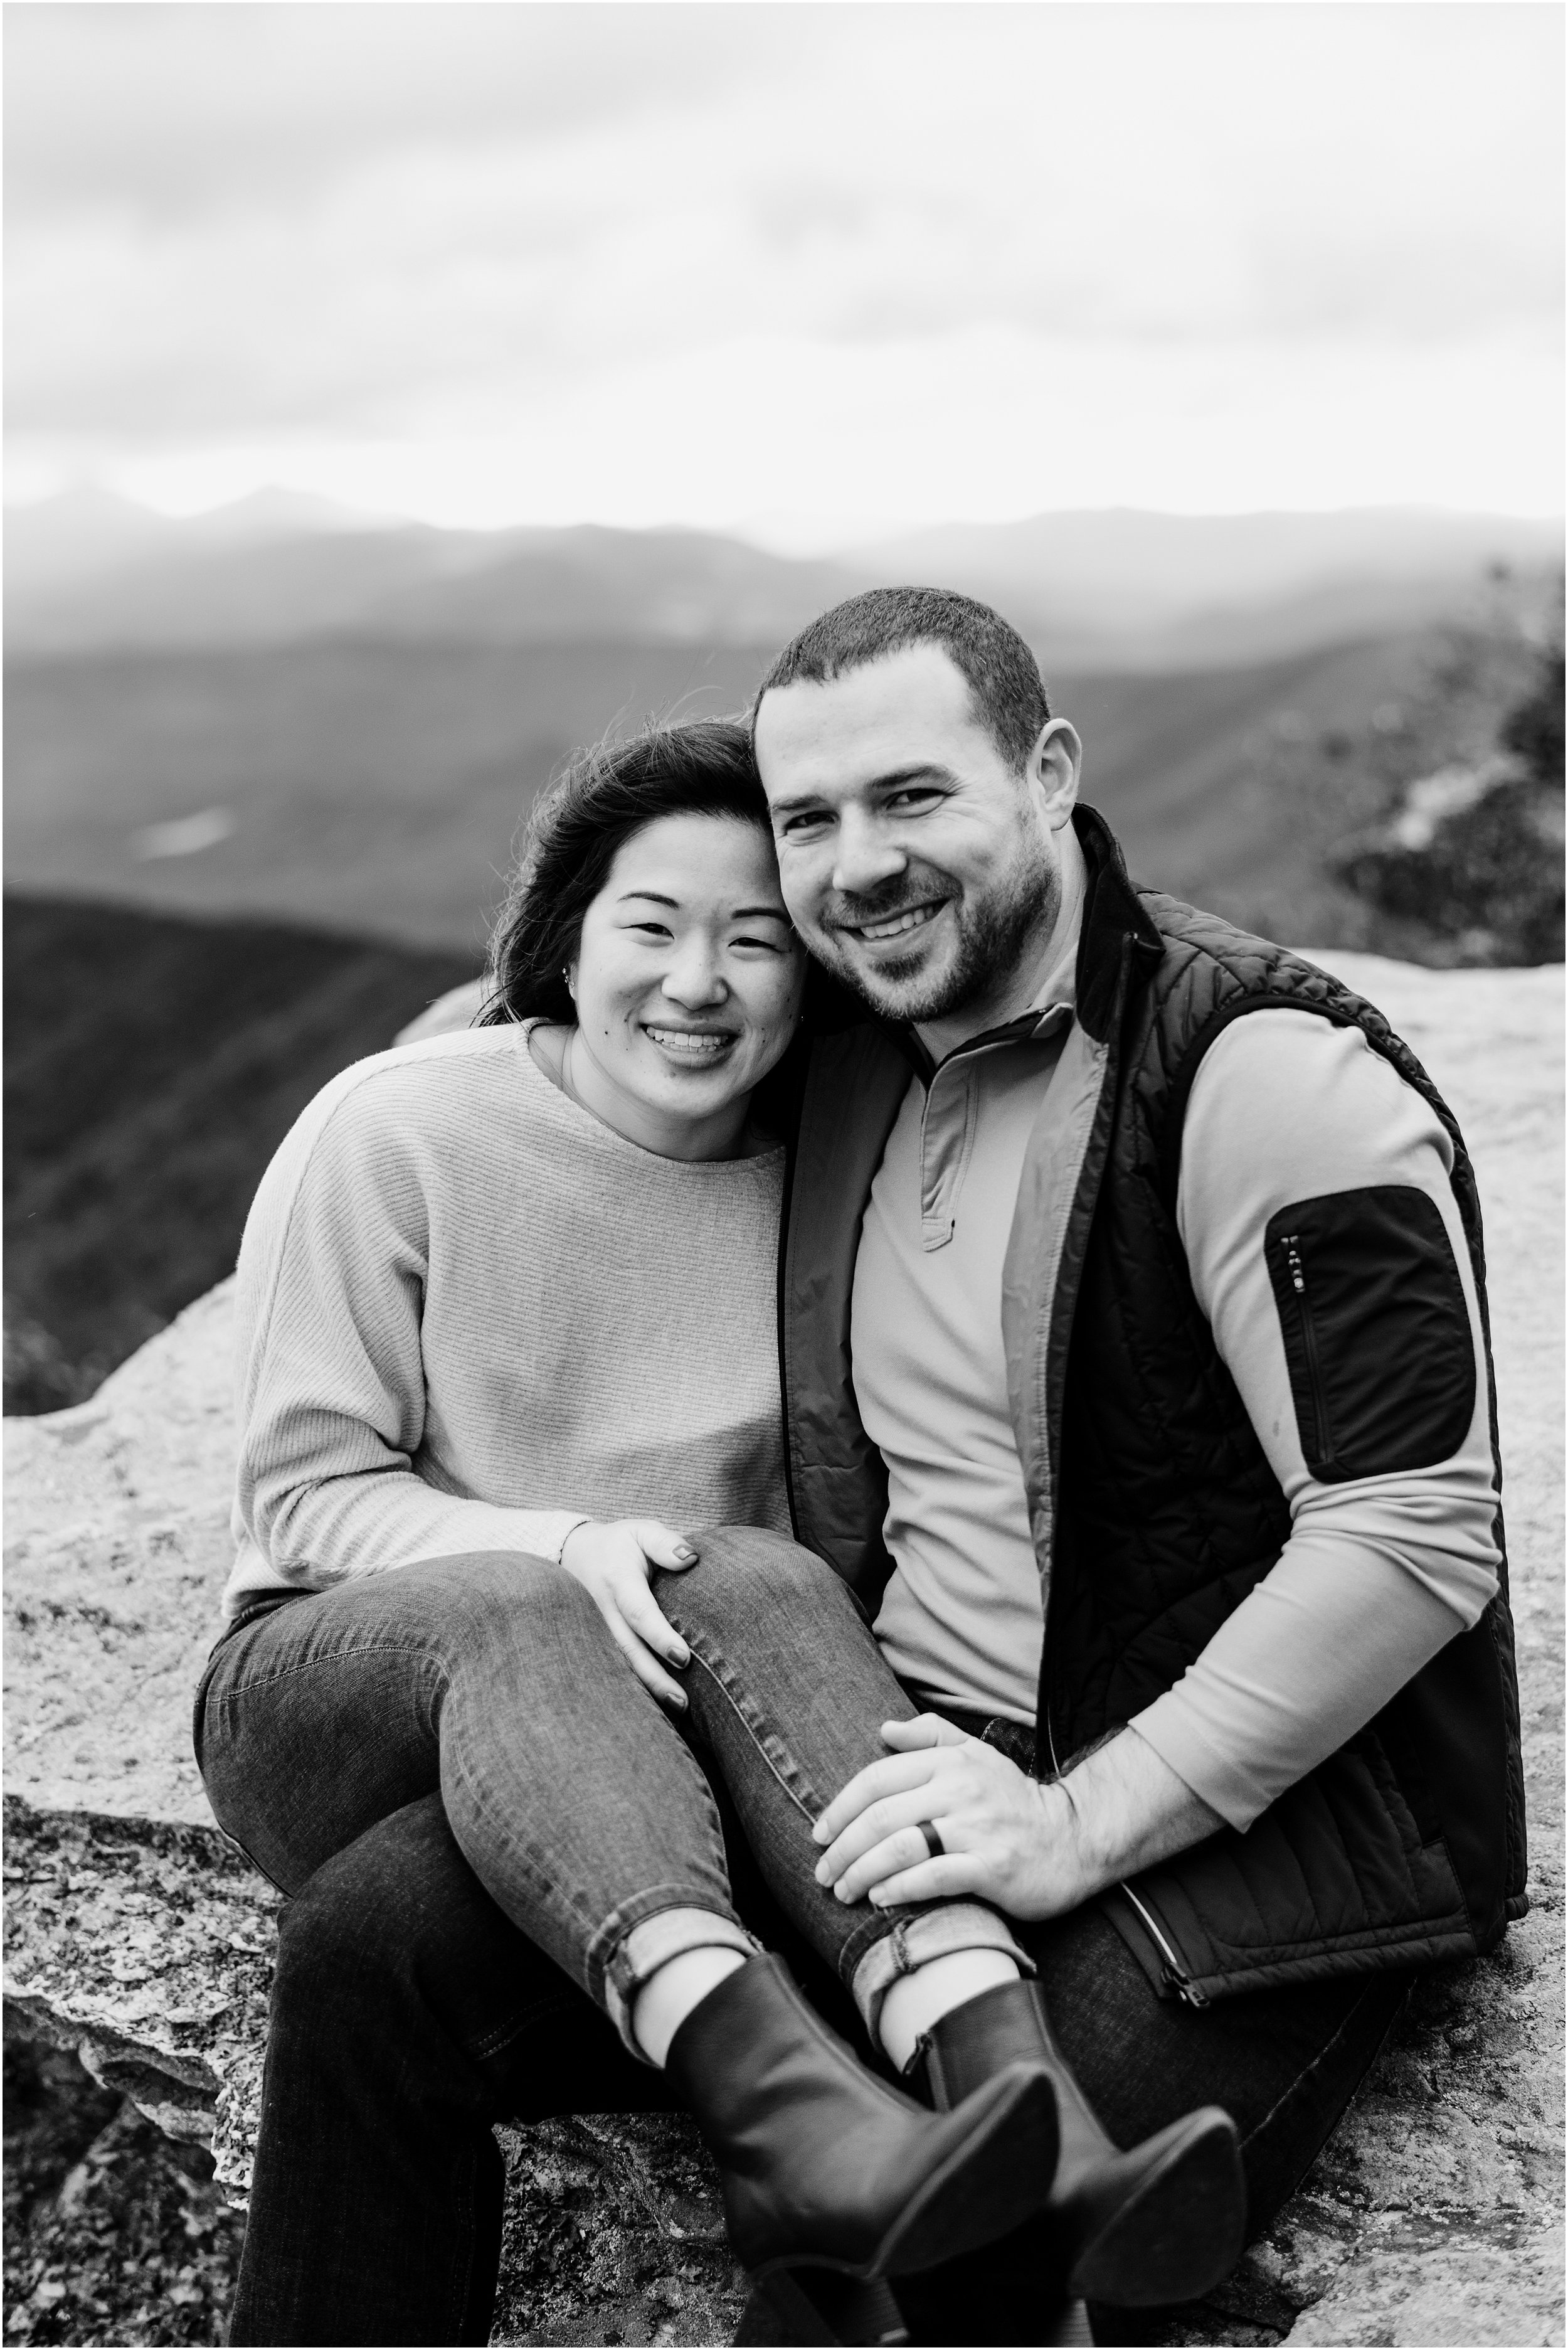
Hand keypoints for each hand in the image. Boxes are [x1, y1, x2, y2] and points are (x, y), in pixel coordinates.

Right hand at [558, 1520, 699, 1710]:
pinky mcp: (593, 1642)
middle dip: (655, 1677)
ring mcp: (593, 1629)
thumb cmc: (619, 1544)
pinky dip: (632, 1687)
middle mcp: (602, 1609)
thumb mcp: (641, 1531)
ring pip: (617, 1665)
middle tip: (683, 1701)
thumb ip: (665, 1542)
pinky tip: (653, 1707)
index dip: (659, 1636)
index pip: (639, 1612)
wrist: (573, 1552)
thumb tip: (690, 1558)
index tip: (683, 1657)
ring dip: (645, 1689)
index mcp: (618, 1580)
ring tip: (676, 1709)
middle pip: (627, 1649)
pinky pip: (611, 1667)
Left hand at [813, 1715, 1074, 1918]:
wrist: (1074, 1839)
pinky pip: (933, 1877)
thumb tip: (883, 1729)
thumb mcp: (977, 1754)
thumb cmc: (1014, 1800)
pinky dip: (899, 1888)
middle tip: (822, 1872)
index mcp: (950, 1762)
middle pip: (881, 1816)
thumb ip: (930, 1736)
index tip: (820, 1833)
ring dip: (861, 1872)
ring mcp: (976, 1830)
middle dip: (842, 1847)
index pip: (878, 1778)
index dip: (841, 1807)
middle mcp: (960, 1790)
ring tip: (842, 1891)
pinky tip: (879, 1898)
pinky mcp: (992, 1868)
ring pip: (901, 1847)